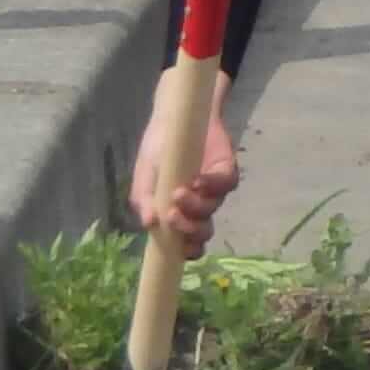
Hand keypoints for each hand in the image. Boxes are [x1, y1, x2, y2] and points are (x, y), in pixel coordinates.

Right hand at [128, 103, 241, 253]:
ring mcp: (215, 189)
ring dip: (195, 206)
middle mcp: (201, 205)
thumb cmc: (157, 150)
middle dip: (189, 229)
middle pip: (204, 230)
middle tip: (171, 217)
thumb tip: (148, 224)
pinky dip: (212, 185)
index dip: (187, 250)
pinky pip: (225, 183)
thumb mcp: (144, 175)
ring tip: (178, 193)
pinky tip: (197, 181)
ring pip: (212, 208)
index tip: (177, 250)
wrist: (173, 118)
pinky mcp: (226, 169)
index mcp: (181, 213)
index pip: (189, 242)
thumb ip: (143, 199)